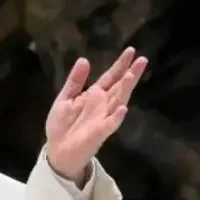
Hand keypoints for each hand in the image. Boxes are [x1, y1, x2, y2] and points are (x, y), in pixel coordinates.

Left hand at [45, 47, 146, 181]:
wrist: (57, 149)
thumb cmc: (61, 125)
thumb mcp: (64, 98)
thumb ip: (75, 81)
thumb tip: (84, 59)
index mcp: (94, 95)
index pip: (110, 77)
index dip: (120, 65)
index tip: (131, 50)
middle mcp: (103, 104)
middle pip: (120, 86)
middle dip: (130, 73)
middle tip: (142, 59)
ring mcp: (104, 118)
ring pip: (118, 101)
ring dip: (125, 89)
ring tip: (131, 75)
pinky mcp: (100, 132)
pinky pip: (111, 123)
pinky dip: (117, 116)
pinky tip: (123, 107)